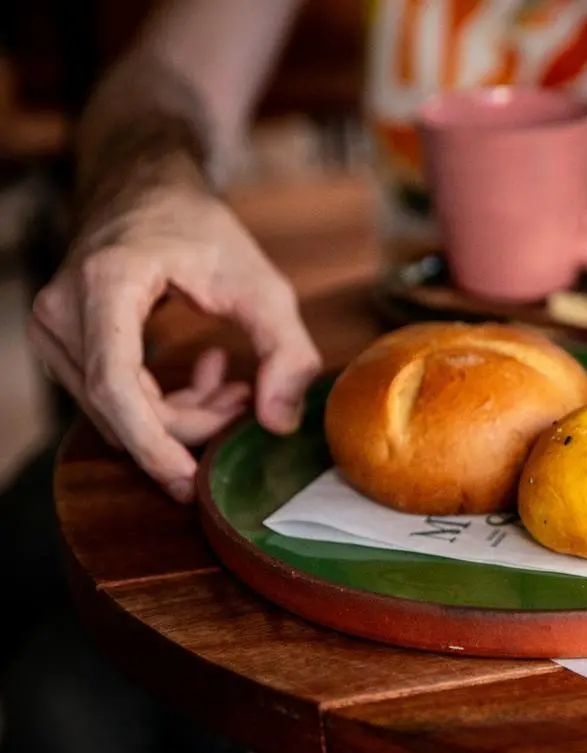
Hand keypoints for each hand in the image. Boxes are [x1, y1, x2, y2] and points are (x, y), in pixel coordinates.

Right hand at [28, 186, 321, 502]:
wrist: (148, 191)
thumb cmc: (203, 231)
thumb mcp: (264, 285)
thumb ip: (285, 352)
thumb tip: (280, 424)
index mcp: (105, 284)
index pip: (115, 385)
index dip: (153, 442)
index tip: (190, 480)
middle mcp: (62, 310)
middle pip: (121, 407)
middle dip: (190, 425)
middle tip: (247, 404)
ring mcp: (53, 329)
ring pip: (117, 412)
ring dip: (183, 415)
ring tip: (236, 385)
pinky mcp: (63, 345)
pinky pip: (112, 399)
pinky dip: (165, 405)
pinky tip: (211, 377)